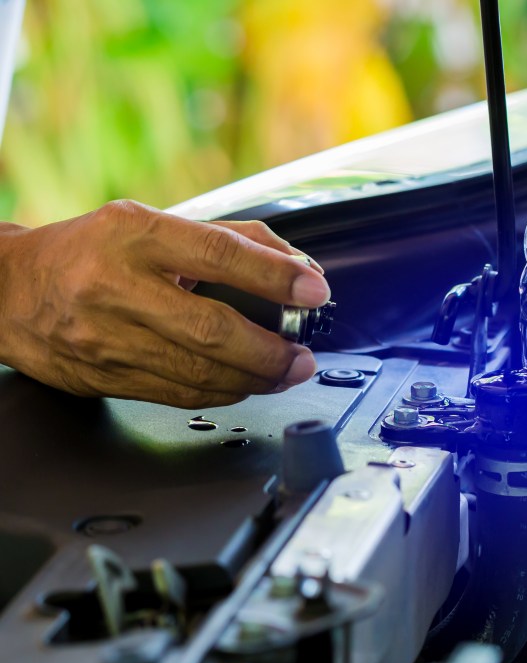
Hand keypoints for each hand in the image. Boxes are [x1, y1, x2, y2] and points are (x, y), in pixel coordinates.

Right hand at [0, 200, 330, 407]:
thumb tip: (295, 266)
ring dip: (255, 379)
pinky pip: (177, 393)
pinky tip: (245, 385)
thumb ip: (225, 239)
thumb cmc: (91, 252)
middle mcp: (116, 286)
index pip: (218, 254)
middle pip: (211, 328)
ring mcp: (107, 336)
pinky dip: (222, 392)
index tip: (315, 289)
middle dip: (270, 349)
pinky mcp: (104, 376)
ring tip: (286, 372)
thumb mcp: (150, 225)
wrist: (7, 290)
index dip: (274, 275)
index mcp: (134, 235)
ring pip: (197, 371)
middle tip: (303, 355)